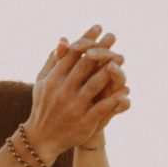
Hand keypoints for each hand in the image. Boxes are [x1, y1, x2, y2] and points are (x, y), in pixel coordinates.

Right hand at [27, 26, 129, 156]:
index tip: (98, 28)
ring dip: (109, 71)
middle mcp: (62, 92)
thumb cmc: (43, 106)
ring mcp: (73, 107)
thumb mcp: (42, 83)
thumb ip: (53, 62)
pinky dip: (113, 99)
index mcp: (53, 80)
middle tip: (113, 36)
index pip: (71, 55)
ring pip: (93, 85)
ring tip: (121, 57)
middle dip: (100, 49)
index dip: (85, 40)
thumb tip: (63, 40)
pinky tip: (125, 91)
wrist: (42, 139)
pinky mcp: (83, 122)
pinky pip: (101, 108)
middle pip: (84, 66)